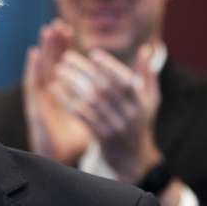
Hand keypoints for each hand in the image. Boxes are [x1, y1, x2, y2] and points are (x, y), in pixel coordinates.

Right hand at [21, 20, 92, 164]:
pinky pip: (33, 86)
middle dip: (54, 43)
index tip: (69, 30)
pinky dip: (33, 69)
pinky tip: (34, 54)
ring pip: (41, 69)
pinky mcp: (36, 109)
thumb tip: (113, 90)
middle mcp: (49, 95)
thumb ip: (99, 102)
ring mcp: (41, 101)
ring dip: (44, 50)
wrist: (59, 162)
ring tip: (48, 30)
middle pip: (50, 63)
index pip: (62, 66)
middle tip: (58, 23)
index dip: (64, 48)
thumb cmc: (72, 143)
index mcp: (62, 95)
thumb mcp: (90, 118)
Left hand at [52, 45, 162, 182]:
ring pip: (90, 101)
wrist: (131, 157)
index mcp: (141, 102)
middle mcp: (129, 114)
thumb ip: (147, 74)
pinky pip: (81, 116)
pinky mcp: (100, 136)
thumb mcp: (150, 99)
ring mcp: (114, 126)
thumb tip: (146, 48)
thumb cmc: (139, 121)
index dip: (110, 66)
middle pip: (104, 88)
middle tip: (67, 57)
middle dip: (84, 70)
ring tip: (58, 70)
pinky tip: (56, 90)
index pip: (125, 81)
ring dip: (72, 84)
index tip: (93, 54)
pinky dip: (68, 101)